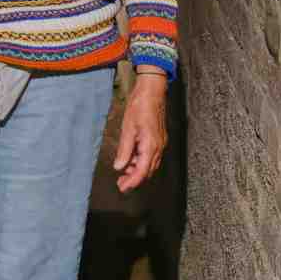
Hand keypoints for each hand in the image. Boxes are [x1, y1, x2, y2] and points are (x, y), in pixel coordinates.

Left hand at [113, 69, 168, 192]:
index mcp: (151, 145)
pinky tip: (131, 160)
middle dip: (134, 180)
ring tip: (123, 174)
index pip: (142, 171)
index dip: (132, 182)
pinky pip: (151, 157)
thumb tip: (119, 166)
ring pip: (150, 165)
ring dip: (137, 171)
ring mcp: (160, 143)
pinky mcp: (159, 139)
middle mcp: (159, 147)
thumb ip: (125, 150)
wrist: (152, 91)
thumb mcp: (128, 128)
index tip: (122, 188)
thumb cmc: (140, 106)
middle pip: (148, 171)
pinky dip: (141, 162)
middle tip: (120, 184)